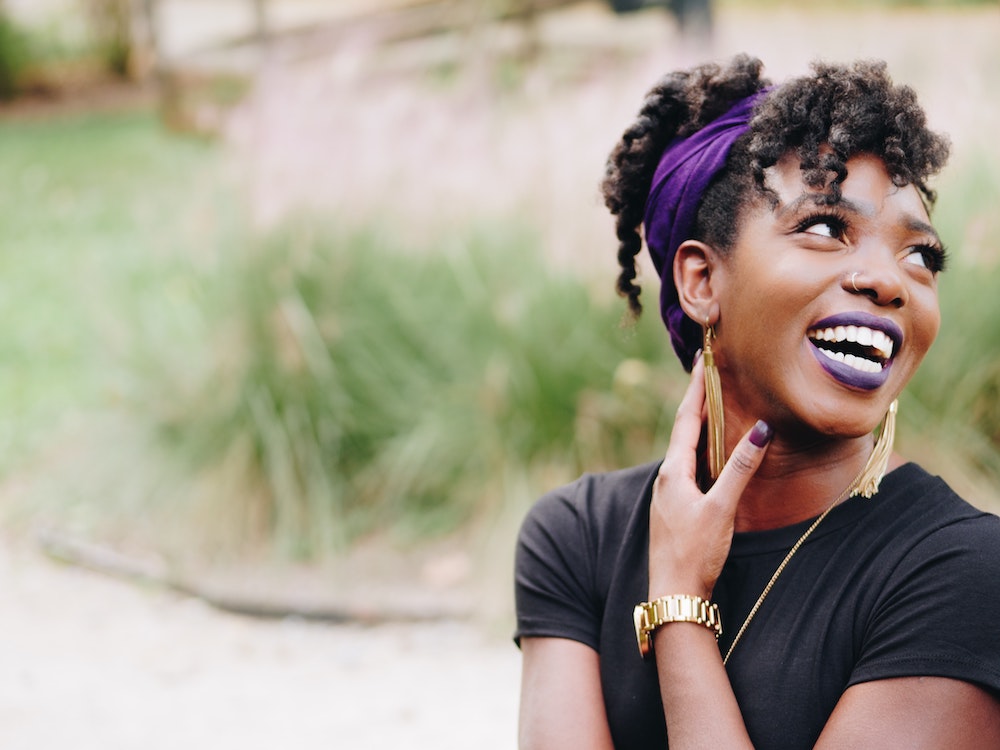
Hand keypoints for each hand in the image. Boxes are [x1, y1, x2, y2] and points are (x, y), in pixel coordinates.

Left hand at [648, 355, 772, 599]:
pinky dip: (700, 449)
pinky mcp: (676, 508)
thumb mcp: (721, 509)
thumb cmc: (695, 553)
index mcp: (673, 472)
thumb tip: (759, 430)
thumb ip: (740, 470)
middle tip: (708, 374)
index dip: (696, 391)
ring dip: (698, 425)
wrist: (674, 593)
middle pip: (683, 430)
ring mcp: (669, 493)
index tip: (702, 362)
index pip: (686, 420)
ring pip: (685, 449)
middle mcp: (666, 478)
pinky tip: (709, 453)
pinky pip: (688, 467)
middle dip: (697, 401)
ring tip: (711, 403)